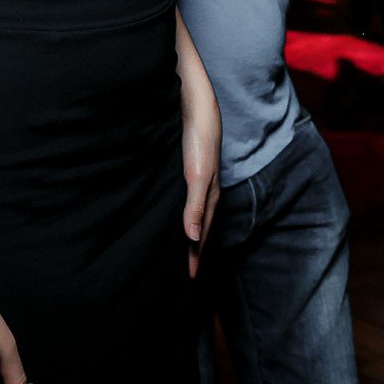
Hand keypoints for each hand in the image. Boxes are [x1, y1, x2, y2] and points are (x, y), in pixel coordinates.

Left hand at [182, 97, 220, 278]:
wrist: (198, 105)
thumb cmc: (200, 139)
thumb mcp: (197, 174)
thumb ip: (195, 205)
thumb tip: (192, 237)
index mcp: (210, 195)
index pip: (202, 233)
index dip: (196, 254)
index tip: (191, 277)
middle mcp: (206, 190)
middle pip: (200, 226)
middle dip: (195, 248)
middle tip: (187, 270)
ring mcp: (198, 178)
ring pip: (194, 213)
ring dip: (189, 231)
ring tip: (181, 247)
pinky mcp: (190, 167)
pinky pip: (187, 199)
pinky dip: (183, 213)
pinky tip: (174, 212)